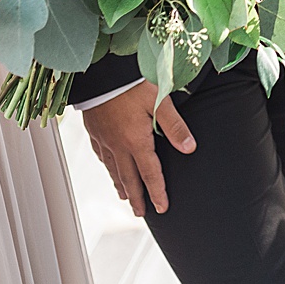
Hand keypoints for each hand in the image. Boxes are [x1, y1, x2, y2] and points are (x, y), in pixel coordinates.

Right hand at [80, 83, 195, 216]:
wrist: (101, 69)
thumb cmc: (132, 81)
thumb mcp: (160, 100)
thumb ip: (174, 126)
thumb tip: (190, 148)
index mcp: (135, 140)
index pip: (150, 173)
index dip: (157, 192)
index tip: (163, 208)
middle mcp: (117, 144)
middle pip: (128, 177)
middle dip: (137, 197)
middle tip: (141, 213)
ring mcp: (103, 138)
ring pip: (113, 168)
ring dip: (121, 184)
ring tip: (125, 197)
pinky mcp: (94, 129)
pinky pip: (101, 155)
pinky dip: (108, 166)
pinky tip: (109, 167)